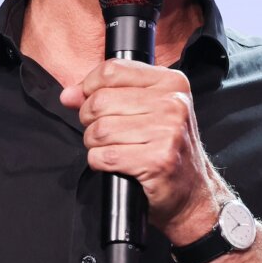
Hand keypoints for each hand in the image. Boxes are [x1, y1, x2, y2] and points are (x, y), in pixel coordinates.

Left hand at [60, 60, 220, 243]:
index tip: (90, 101)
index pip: (111, 70)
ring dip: (94, 144)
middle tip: (103, 133)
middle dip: (90, 120)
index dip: (89, 88)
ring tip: (111, 149)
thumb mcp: (144, 110)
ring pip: (100, 130)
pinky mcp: (158, 160)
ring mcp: (168, 132)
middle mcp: (173, 103)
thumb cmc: (165, 148)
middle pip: (100, 101)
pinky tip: (115, 164)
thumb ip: (106, 94)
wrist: (192, 192)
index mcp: (171, 82)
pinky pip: (105, 156)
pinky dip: (100, 162)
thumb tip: (69, 95)